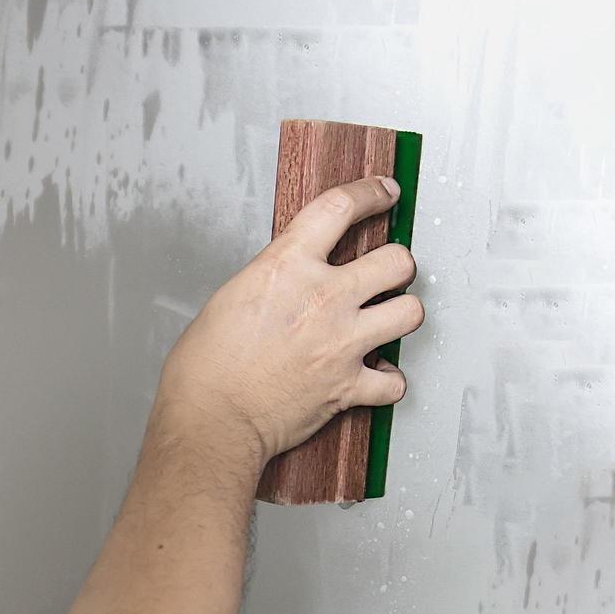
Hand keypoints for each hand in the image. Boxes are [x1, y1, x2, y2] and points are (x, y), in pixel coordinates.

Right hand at [153, 176, 423, 470]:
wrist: (211, 420)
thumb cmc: (205, 368)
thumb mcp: (230, 297)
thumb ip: (273, 280)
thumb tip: (289, 279)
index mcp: (287, 267)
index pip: (340, 209)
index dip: (370, 194)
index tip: (383, 193)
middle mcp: (323, 299)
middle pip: (397, 261)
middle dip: (397, 264)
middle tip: (387, 272)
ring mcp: (342, 343)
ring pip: (410, 312)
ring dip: (401, 314)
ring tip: (386, 319)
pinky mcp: (348, 386)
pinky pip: (393, 382)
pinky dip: (388, 382)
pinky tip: (376, 377)